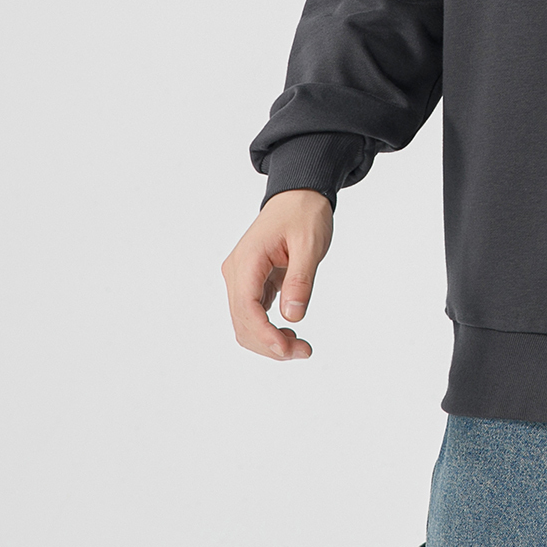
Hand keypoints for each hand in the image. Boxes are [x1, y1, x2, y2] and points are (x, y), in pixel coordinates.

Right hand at [221, 188, 333, 360]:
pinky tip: (289, 331)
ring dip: (268, 340)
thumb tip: (293, 316)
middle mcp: (236, 272)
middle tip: (304, 351)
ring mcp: (241, 277)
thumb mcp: (310, 244)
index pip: (247, 310)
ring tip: (300, 346)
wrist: (299, 194)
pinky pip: (252, 313)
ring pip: (245, 322)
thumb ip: (301, 279)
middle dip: (270, 344)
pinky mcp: (250, 281)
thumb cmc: (305, 213)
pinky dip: (268, 328)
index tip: (289, 349)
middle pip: (243, 323)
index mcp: (247, 261)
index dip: (265, 336)